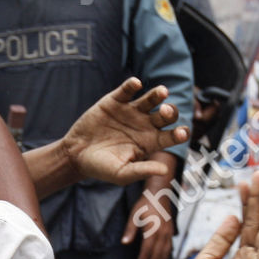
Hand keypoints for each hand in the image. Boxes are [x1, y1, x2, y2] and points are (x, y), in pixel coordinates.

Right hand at [60, 78, 188, 186]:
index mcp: (151, 142)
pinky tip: (136, 84)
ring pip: (152, 99)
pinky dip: (132, 85)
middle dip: (170, 112)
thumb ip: (142, 170)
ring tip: (162, 92)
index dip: (179, 133)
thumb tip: (165, 170)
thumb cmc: (101, 168)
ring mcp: (131, 111)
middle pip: (166, 115)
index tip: (181, 133)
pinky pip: (128, 90)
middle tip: (165, 112)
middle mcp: (145, 125)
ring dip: (158, 94)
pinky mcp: (116, 101)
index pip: (172, 136)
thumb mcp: (121, 174)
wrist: (76, 155)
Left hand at [125, 173, 174, 258]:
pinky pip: (168, 250)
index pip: (147, 252)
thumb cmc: (145, 203)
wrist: (160, 193)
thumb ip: (130, 230)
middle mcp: (163, 234)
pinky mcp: (171, 233)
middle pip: (157, 257)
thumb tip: (124, 243)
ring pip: (164, 255)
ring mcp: (169, 234)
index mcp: (154, 230)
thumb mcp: (134, 214)